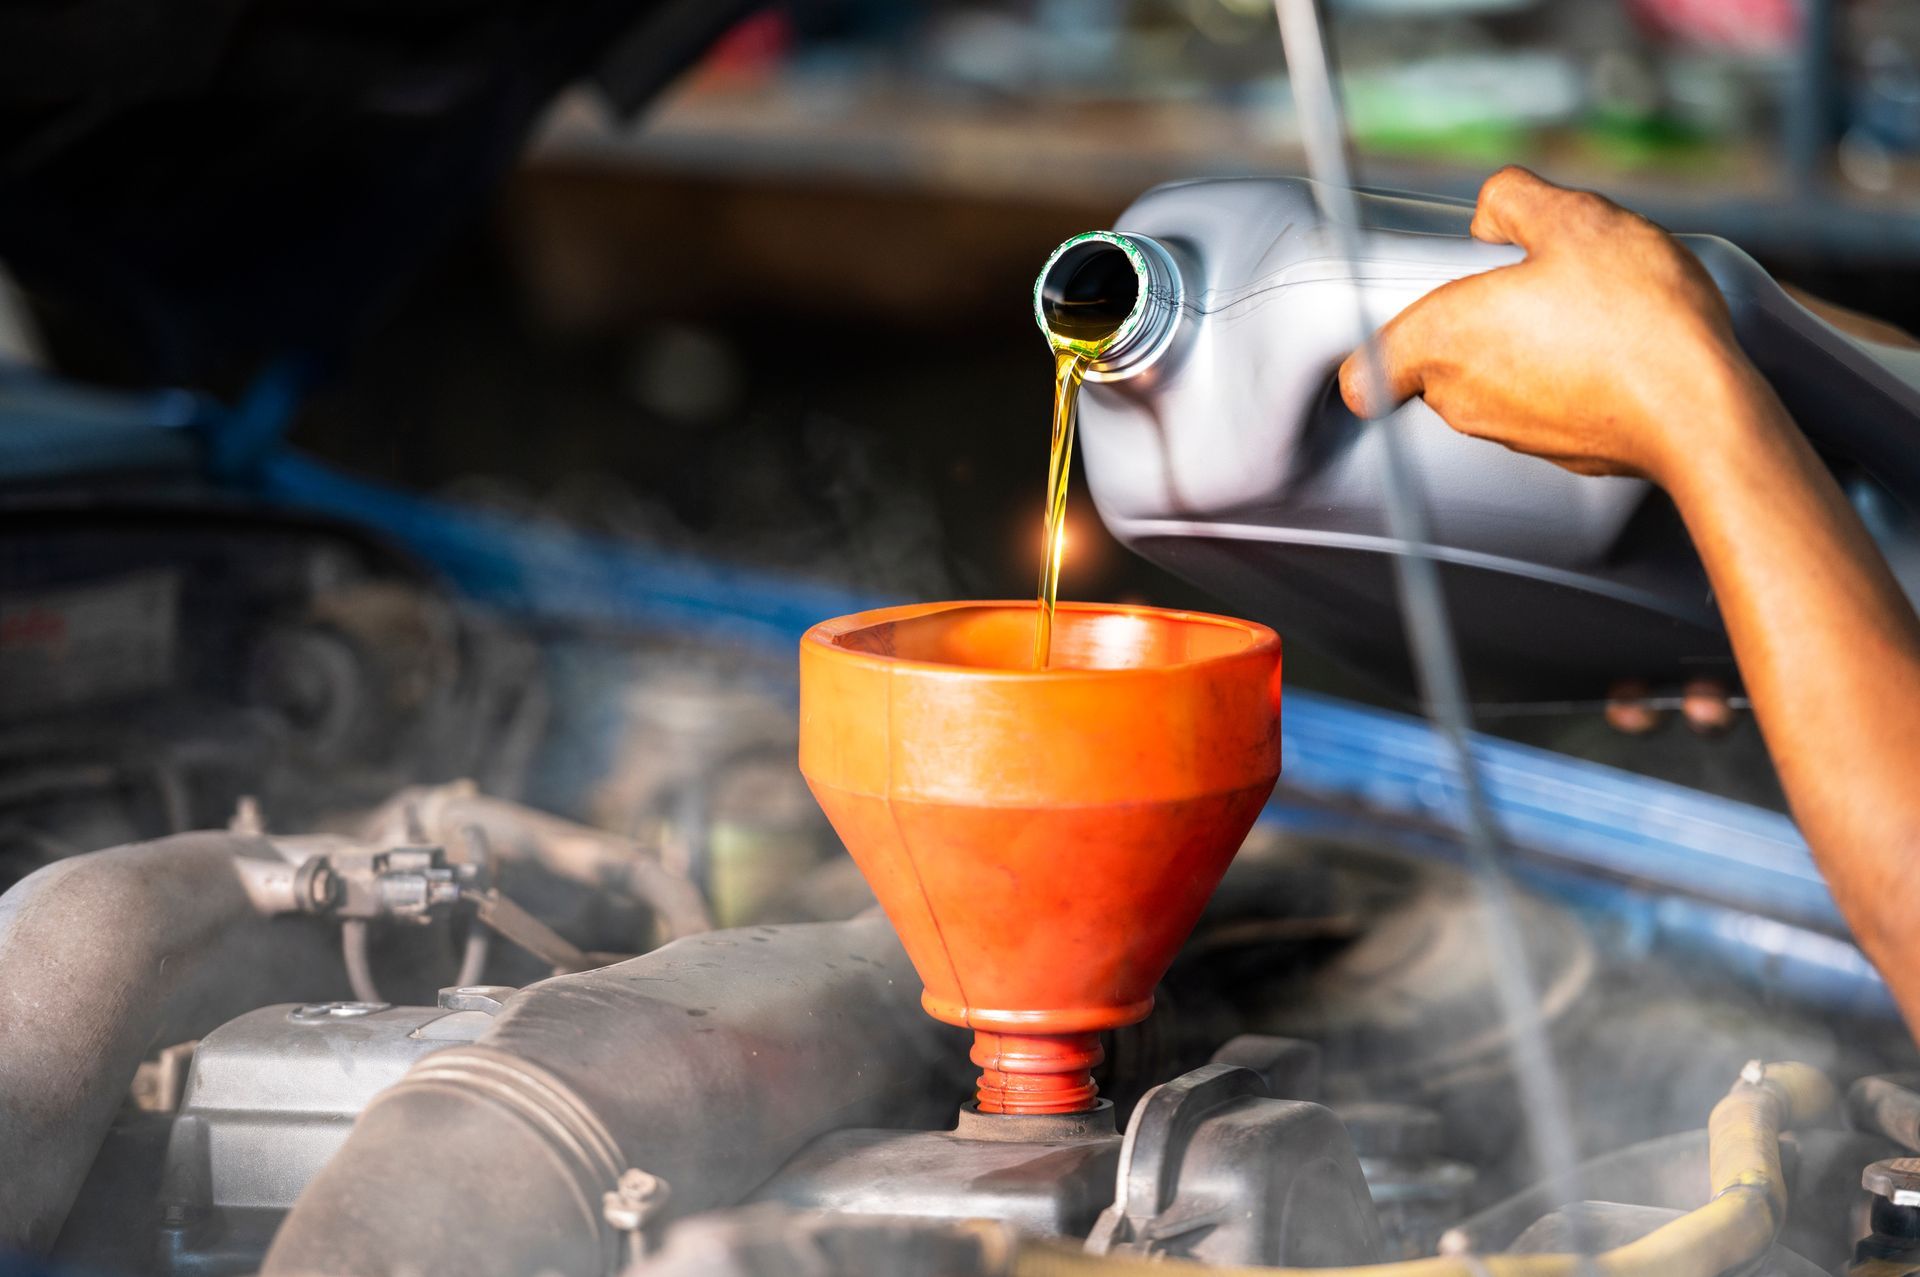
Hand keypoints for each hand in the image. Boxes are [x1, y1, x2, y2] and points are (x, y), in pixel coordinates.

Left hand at [1337, 166, 1757, 486]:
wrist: (1702, 409)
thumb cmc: (1635, 320)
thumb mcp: (1574, 218)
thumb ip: (1513, 198)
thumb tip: (1490, 211)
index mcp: (1444, 342)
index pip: (1362, 373)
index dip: (1378, 342)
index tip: (1418, 310)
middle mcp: (1462, 400)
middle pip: (1431, 366)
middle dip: (1469, 324)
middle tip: (1524, 288)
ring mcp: (1508, 434)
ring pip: (1487, 385)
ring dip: (1519, 349)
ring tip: (1581, 314)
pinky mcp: (1556, 453)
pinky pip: (1538, 408)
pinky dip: (1560, 380)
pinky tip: (1610, 350)